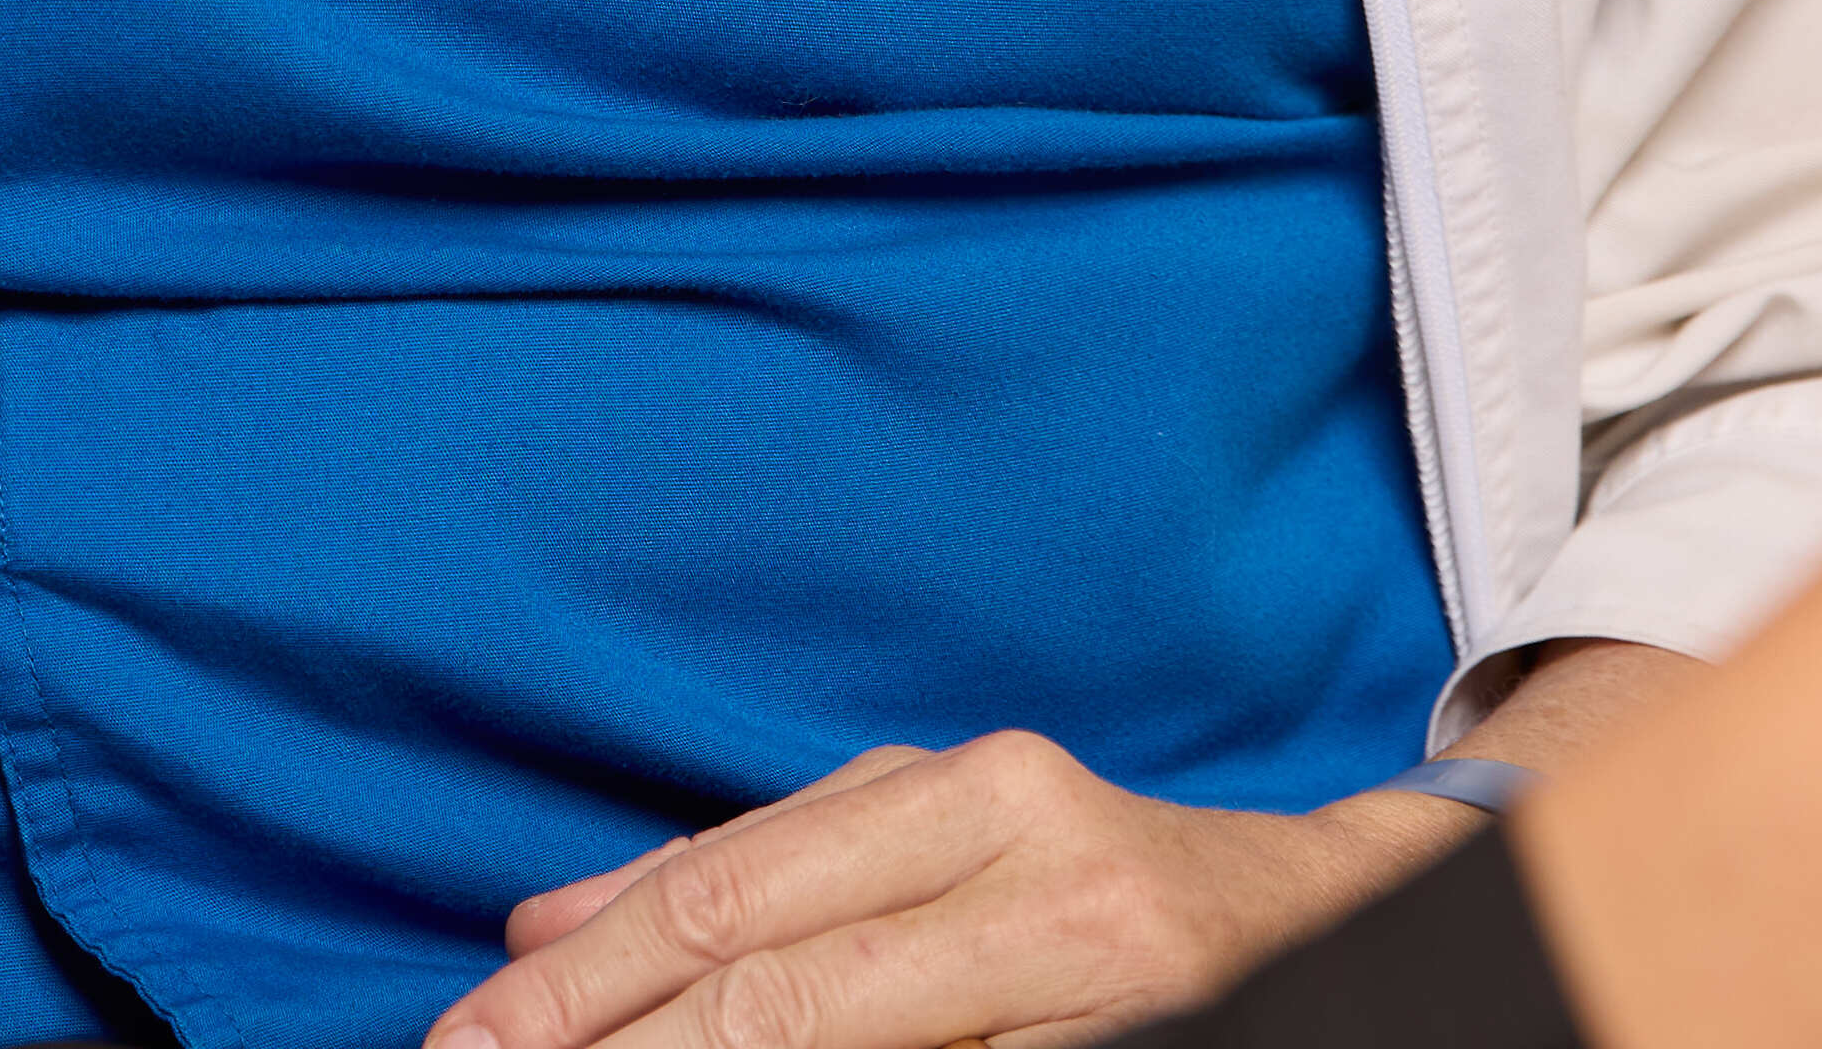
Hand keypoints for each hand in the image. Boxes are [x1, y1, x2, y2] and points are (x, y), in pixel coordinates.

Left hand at [431, 728, 1476, 1048]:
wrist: (1355, 926)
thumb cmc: (1108, 888)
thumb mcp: (935, 839)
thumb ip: (759, 872)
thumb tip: (543, 922)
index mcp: (975, 796)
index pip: (728, 901)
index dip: (581, 983)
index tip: (466, 1039)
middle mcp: (1044, 874)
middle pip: (773, 987)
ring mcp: (1103, 980)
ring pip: (843, 1046)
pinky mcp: (1142, 1048)